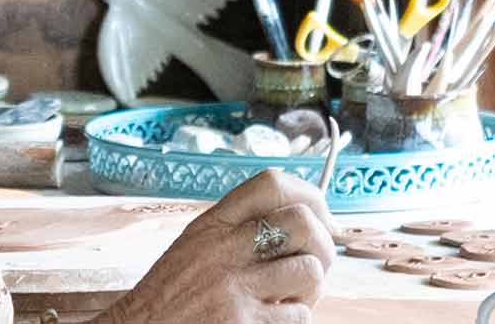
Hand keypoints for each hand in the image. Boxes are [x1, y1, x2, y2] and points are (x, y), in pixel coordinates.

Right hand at [101, 170, 336, 323]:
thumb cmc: (173, 290)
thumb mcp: (196, 243)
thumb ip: (237, 228)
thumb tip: (302, 220)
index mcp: (212, 223)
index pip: (271, 184)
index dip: (308, 196)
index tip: (320, 216)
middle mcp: (224, 248)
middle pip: (302, 223)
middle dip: (321, 245)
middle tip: (313, 262)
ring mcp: (235, 286)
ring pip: (310, 271)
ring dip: (309, 288)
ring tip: (290, 295)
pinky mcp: (245, 322)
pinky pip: (299, 315)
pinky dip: (293, 318)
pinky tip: (272, 316)